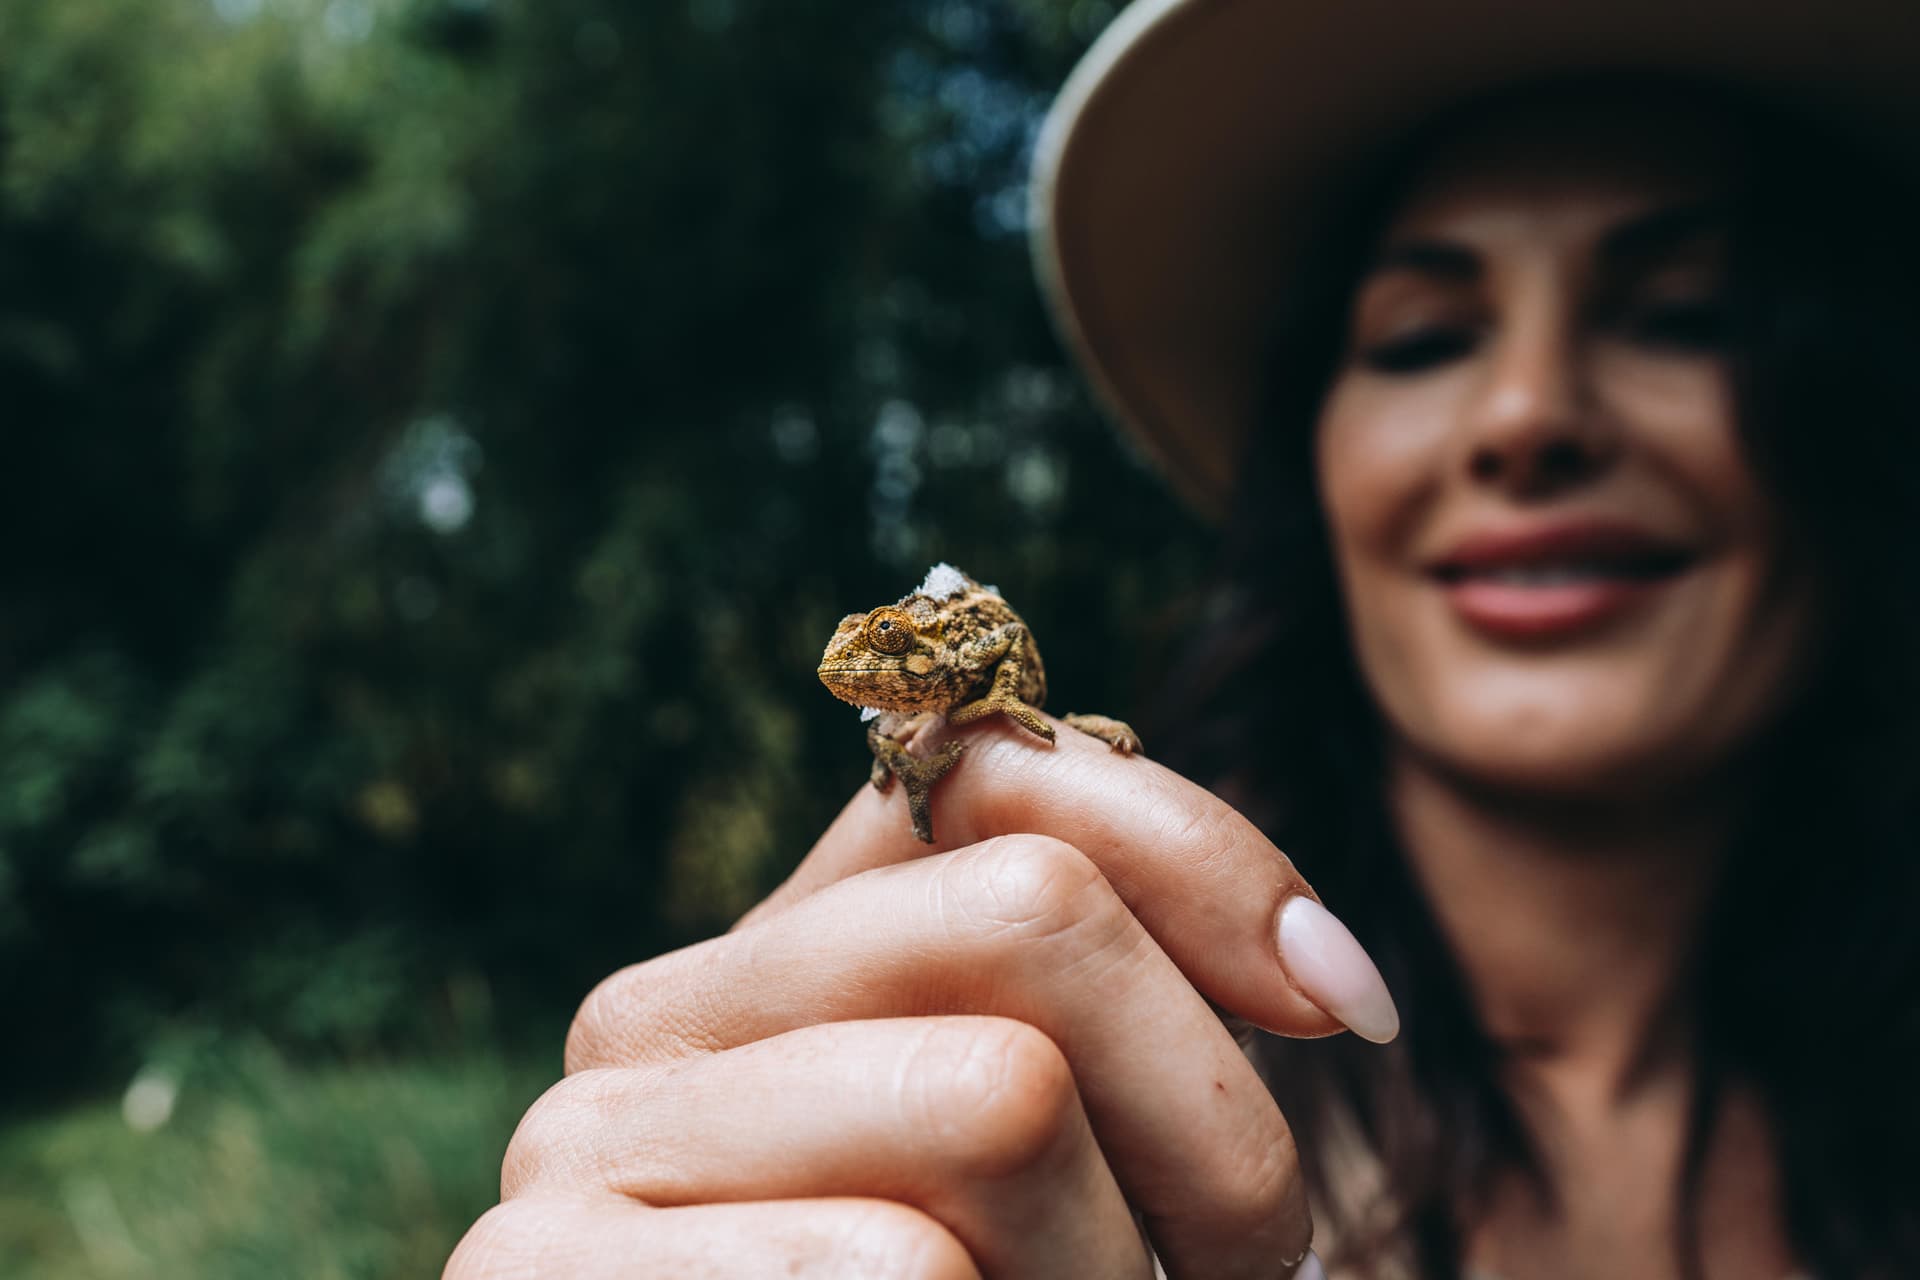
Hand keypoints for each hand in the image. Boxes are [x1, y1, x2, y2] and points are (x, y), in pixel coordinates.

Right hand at [445, 716, 1393, 1277]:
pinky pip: (902, 1264)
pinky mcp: (541, 1274)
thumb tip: (1319, 976)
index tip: (1340, 1011)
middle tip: (1212, 1274)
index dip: (1212, 868)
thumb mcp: (1084, 1194)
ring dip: (1108, 1273)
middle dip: (1205, 1125)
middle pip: (1032, 915)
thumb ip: (1120, 1023)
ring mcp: (579, 1144)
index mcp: (774, 962)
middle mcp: (659, 1015)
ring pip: (997, 1092)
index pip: (1009, 776)